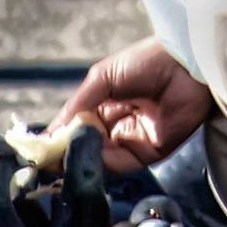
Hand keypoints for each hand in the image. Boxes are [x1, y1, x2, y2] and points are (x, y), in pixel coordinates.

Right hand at [51, 36, 217, 175]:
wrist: (186, 66)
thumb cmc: (144, 62)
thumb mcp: (103, 78)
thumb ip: (79, 105)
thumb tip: (53, 131)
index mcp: (102, 104)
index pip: (75, 127)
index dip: (58, 137)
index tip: (39, 149)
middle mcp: (115, 124)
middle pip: (85, 146)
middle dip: (67, 154)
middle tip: (48, 162)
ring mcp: (132, 139)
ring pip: (101, 158)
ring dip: (83, 161)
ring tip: (64, 162)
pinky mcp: (150, 152)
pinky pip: (122, 164)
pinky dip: (104, 165)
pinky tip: (90, 159)